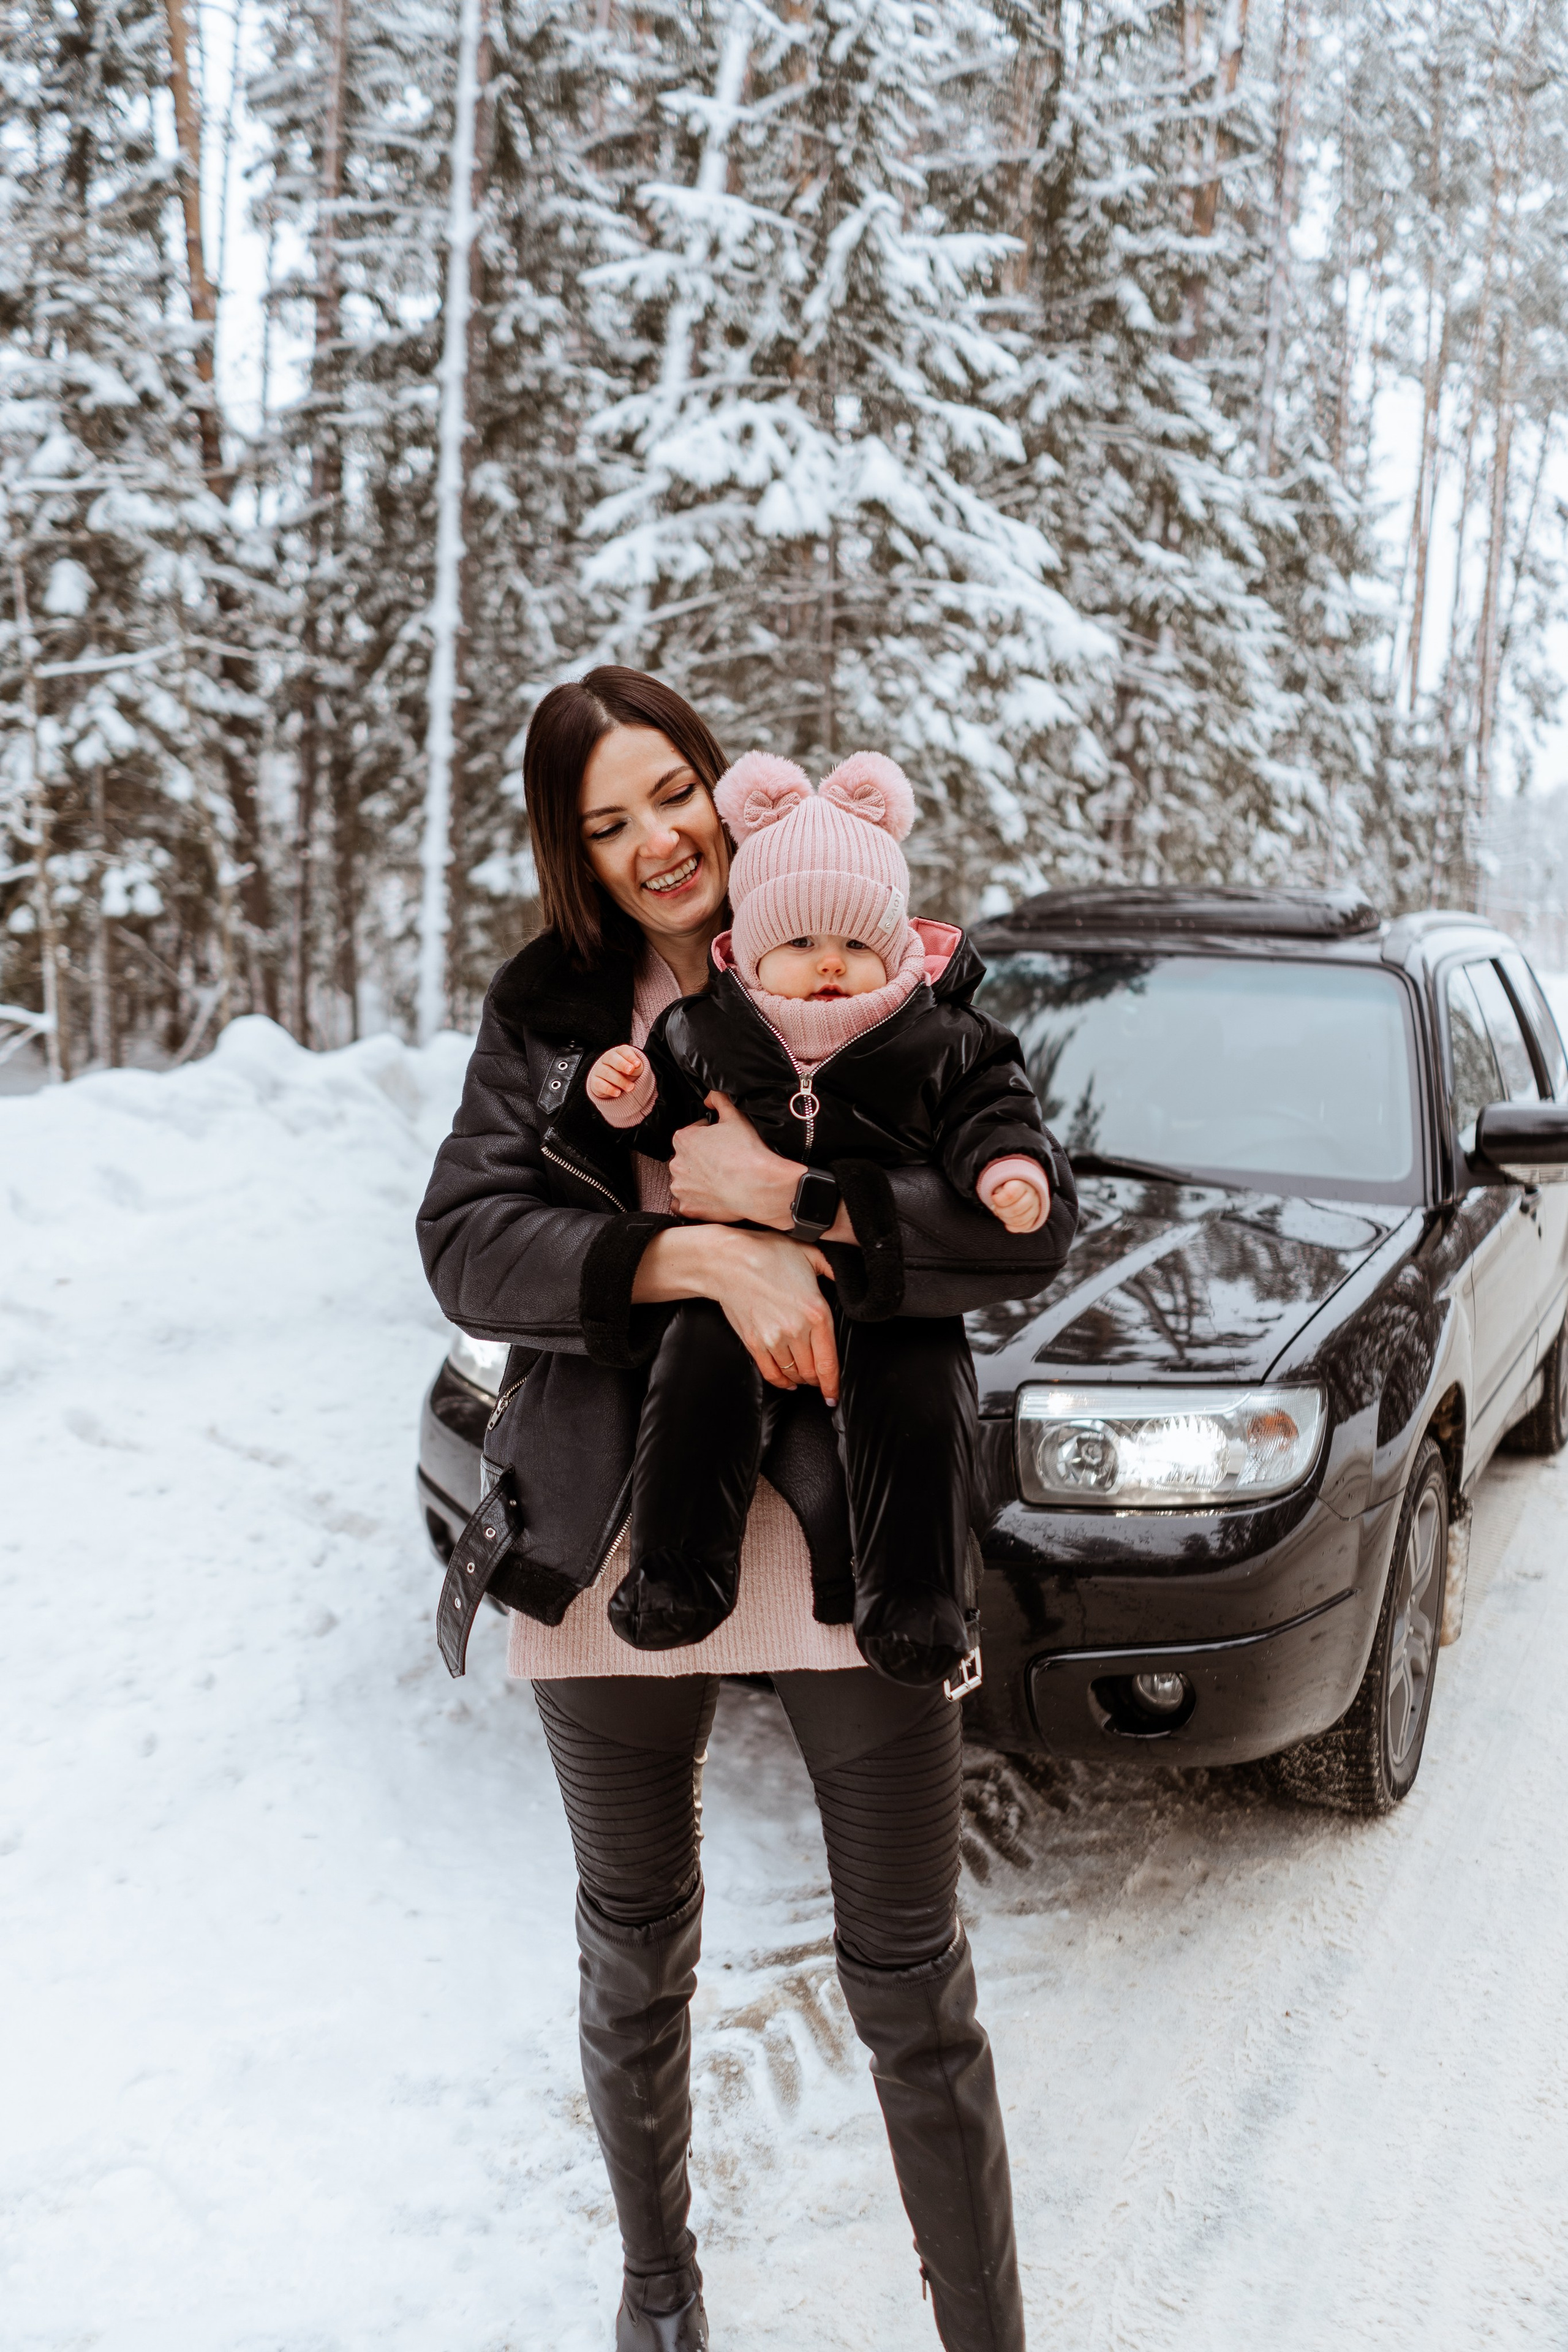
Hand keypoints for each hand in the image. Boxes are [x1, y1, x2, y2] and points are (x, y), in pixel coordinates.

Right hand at [587, 1045, 645, 1101]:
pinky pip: (599, 1084)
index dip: (630, 1057)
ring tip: (630, 1088)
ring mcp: (599, 1069)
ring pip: (606, 1072)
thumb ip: (637, 1066)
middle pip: (612, 1058)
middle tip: (631, 1071)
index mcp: (618, 1052)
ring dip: (619, 1080)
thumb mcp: (635, 1069)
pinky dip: (609, 1089)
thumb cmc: (627, 1074)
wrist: (616, 1086)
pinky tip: (617, 1093)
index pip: (623, 1051)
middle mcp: (607, 1059)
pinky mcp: (595, 1081)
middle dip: (622, 1064)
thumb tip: (637, 1065)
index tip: (638, 1065)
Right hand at [633, 1224, 840, 1400]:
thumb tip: (849, 1280)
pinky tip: (787, 1381)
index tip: (834, 1395)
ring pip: (793, 1373)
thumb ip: (834, 1270)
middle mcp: (796, 1330)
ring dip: (800, 1378)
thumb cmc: (769, 1253)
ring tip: (803, 1376)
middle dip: (817, 1380)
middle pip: (811, 1371)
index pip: (829, 1361)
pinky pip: (770, 1373)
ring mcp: (773, 1339)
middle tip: (820, 1380)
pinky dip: (781, 1381)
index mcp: (817, 1312)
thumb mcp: (812, 1254)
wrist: (729, 1260)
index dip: (833, 1384)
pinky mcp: (754, 1342)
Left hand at [668, 1091, 800, 1226]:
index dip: (709, 1136)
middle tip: (722, 1161)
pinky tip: (709, 1197)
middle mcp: (677, 1163)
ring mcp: (681, 1187)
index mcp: (684, 1139)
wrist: (759, 1186)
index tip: (721, 1142)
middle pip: (687, 1158)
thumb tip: (710, 1097)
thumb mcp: (735, 1116)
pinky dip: (693, 1201)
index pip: (692, 1133)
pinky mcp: (687, 1208)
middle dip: (701, 1159)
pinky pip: (683, 1204)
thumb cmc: (747, 1153)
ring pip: (684, 1181)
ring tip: (719, 1180)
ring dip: (697, 1180)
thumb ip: (719, 1099)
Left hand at [987, 1176, 1046, 1233]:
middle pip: (1015, 1210)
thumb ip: (997, 1192)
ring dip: (1005, 1219)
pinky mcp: (1035, 1216)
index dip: (999, 1200)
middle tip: (995, 1207)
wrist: (1021, 1185)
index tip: (994, 1198)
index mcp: (1022, 1183)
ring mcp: (1035, 1207)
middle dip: (1000, 1211)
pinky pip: (1024, 1226)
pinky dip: (1012, 1226)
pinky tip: (1007, 1222)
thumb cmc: (1007, 1184)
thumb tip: (995, 1207)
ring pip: (1019, 1220)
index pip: (1011, 1195)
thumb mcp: (1000, 1183)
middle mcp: (1032, 1195)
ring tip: (1000, 1213)